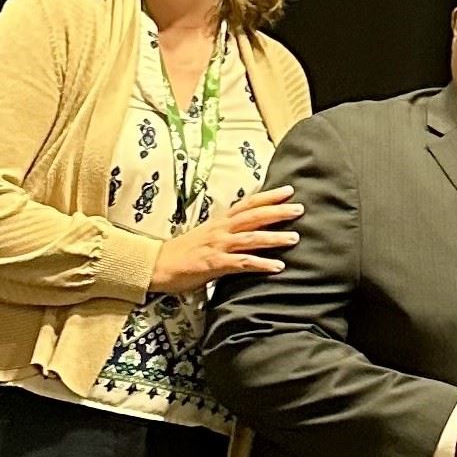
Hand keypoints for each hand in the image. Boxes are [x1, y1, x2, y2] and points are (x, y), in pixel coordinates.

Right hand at [149, 185, 302, 293]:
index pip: (248, 204)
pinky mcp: (214, 264)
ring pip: (251, 238)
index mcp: (220, 222)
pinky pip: (242, 263)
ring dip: (274, 238)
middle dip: (278, 211)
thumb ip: (229, 232)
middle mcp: (221, 230)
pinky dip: (261, 264)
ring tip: (295, 238)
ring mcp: (217, 246)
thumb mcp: (208, 235)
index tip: (289, 190)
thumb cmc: (183, 252)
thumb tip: (251, 230)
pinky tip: (277, 267)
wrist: (156, 265)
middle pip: (253, 216)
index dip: (268, 196)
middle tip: (300, 208)